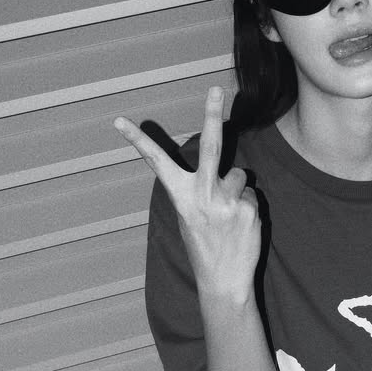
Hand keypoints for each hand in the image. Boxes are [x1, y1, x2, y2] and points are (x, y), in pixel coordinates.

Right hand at [114, 85, 260, 302]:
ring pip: (239, 175)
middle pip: (212, 147)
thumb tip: (222, 168)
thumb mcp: (189, 217)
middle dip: (212, 114)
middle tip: (216, 88)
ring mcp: (228, 201)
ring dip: (237, 190)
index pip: (157, 163)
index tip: (119, 121)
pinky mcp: (249, 209)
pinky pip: (252, 193)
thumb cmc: (204, 246)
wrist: (223, 281)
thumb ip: (200, 189)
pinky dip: (248, 205)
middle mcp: (203, 195)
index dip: (138, 142)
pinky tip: (241, 225)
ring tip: (230, 216)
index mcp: (181, 196)